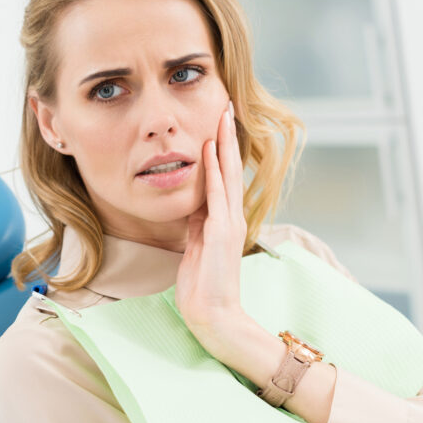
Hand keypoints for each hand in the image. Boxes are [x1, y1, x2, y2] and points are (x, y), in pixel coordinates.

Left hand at [174, 101, 250, 360]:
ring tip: (222, 118)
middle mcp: (231, 217)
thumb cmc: (203, 286)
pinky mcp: (220, 234)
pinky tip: (210, 152)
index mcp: (224, 220)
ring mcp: (228, 224)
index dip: (221, 149)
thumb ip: (197, 223)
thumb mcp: (196, 246)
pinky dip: (214, 173)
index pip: (224, 176)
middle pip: (230, 168)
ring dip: (223, 145)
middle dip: (227, 137)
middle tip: (226, 107)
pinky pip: (216, 197)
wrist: (213, 315)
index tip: (218, 122)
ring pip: (227, 176)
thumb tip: (192, 202)